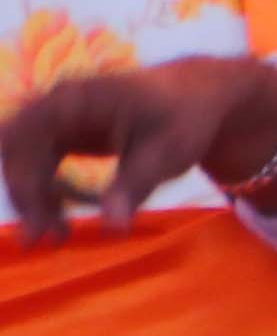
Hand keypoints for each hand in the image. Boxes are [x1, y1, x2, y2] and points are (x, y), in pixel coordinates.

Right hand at [3, 53, 276, 244]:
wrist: (198, 97)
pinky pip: (38, 164)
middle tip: (47, 238)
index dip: (25, 181)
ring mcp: (58, 116)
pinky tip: (62, 218)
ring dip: (33, 198)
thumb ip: (135, 186)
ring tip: (58, 236)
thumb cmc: (185, 118)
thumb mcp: (168, 153)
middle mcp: (59, 102)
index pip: (26, 138)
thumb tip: (113, 228)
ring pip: (23, 160)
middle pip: (16, 150)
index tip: (41, 223)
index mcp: (79, 98)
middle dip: (27, 195)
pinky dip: (44, 192)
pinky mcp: (62, 133)